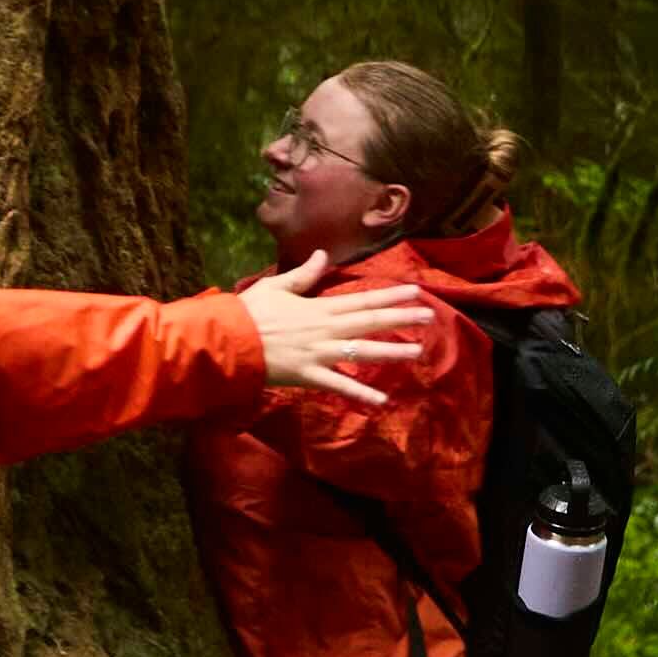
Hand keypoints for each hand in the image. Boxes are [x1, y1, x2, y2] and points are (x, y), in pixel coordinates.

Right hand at [245, 248, 431, 408]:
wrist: (227, 339)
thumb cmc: (248, 311)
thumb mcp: (275, 286)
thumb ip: (303, 274)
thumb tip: (323, 254)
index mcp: (319, 307)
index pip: (363, 300)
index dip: (390, 296)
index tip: (415, 291)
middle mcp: (326, 329)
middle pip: (370, 322)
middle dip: (402, 319)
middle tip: (430, 315)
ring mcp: (319, 354)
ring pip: (362, 352)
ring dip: (391, 352)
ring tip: (418, 351)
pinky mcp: (308, 375)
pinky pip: (339, 386)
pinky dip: (360, 395)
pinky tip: (382, 401)